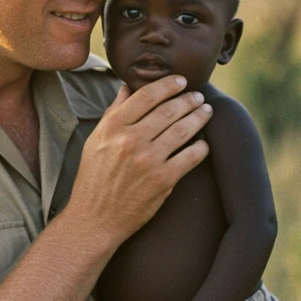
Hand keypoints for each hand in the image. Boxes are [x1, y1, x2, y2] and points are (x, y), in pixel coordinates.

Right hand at [65, 76, 211, 247]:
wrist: (95, 219)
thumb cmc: (93, 178)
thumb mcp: (95, 140)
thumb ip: (114, 112)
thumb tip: (127, 87)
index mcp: (112, 127)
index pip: (146, 96)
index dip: (168, 85)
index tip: (181, 81)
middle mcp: (130, 140)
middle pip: (168, 110)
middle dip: (188, 100)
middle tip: (198, 96)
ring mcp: (148, 160)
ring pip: (183, 130)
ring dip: (199, 117)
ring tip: (206, 111)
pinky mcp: (163, 180)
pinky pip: (190, 157)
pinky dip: (201, 147)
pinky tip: (204, 143)